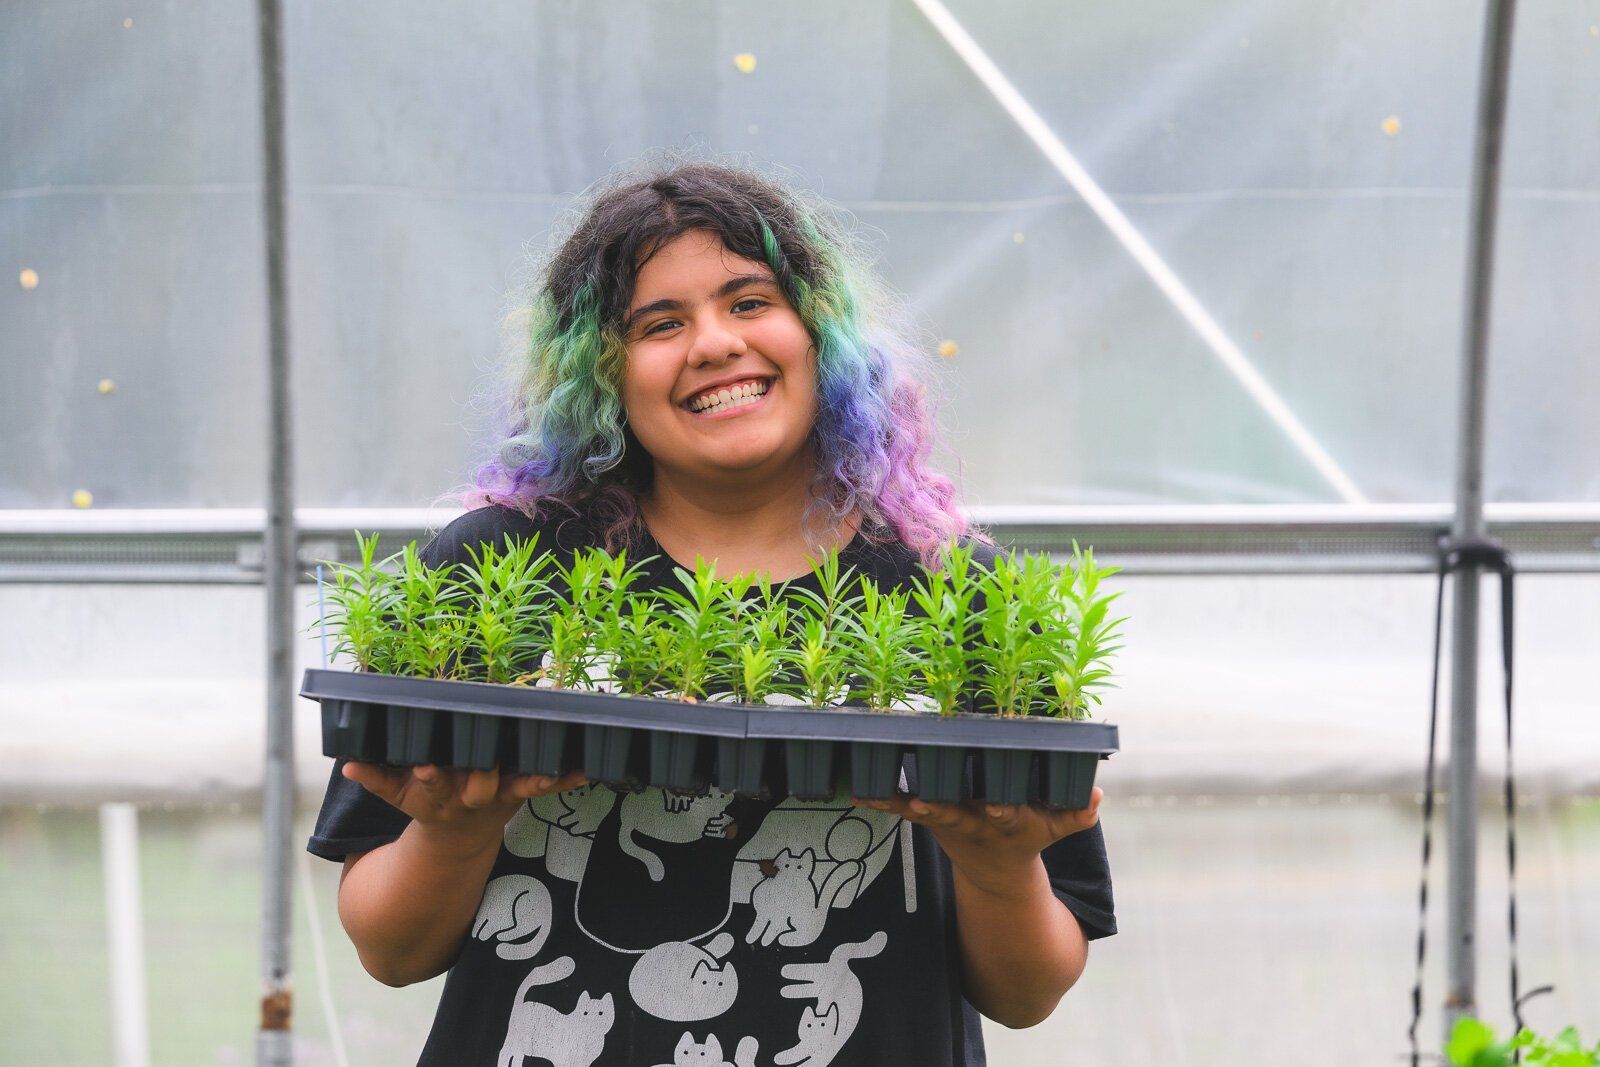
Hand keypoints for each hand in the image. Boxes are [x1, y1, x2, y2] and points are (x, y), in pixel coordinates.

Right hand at [342, 761, 587, 857]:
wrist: (455, 845)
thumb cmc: (427, 804)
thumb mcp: (398, 797)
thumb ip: (376, 779)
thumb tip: (348, 763)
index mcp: (437, 798)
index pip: (430, 783)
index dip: (428, 776)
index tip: (425, 766)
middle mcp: (469, 799)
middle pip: (477, 787)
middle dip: (482, 774)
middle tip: (489, 761)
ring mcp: (498, 799)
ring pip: (517, 788)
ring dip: (534, 779)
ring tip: (551, 770)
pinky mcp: (521, 794)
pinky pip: (546, 788)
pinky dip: (566, 780)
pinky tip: (587, 770)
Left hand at [852, 787, 1102, 896]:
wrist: (997, 872)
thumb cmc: (1028, 834)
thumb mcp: (1055, 828)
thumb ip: (1075, 813)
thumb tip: (1097, 796)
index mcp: (1007, 823)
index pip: (1007, 814)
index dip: (1003, 810)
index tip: (996, 806)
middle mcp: (975, 825)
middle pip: (956, 816)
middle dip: (940, 809)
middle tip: (922, 802)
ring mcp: (948, 824)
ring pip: (922, 812)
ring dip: (899, 805)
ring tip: (873, 794)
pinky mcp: (928, 819)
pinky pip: (901, 809)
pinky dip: (881, 801)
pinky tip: (856, 793)